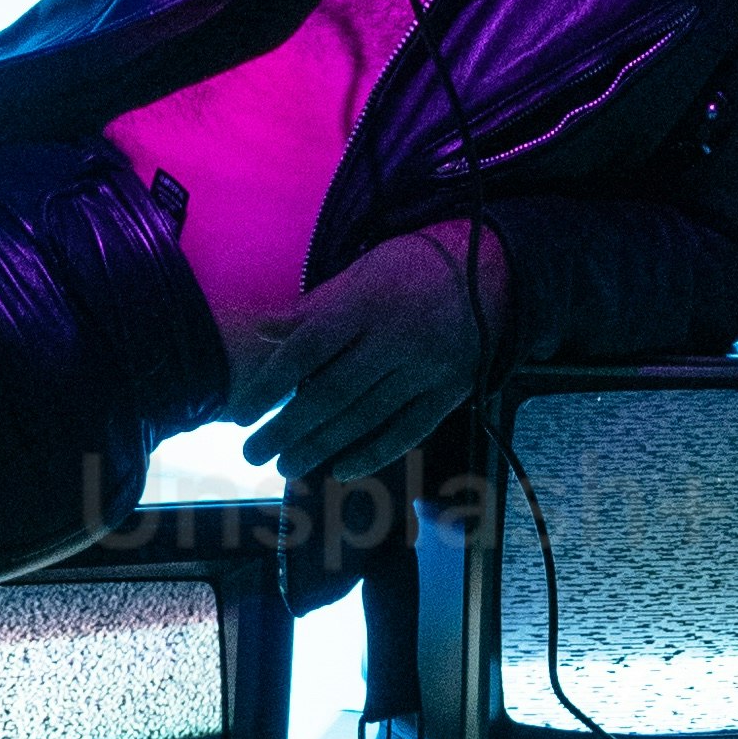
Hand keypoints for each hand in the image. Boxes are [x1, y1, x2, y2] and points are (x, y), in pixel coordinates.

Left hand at [238, 226, 502, 491]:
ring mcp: (426, 369)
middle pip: (331, 392)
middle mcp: (396, 338)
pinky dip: (374, 453)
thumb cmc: (414, 269)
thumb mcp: (362, 272)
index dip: (270, 385)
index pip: (307, 349)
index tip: (241, 414)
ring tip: (287, 465)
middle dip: (288, 428)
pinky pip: (408, 431)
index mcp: (367, 302)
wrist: (496, 271)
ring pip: (366, 417)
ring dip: (321, 447)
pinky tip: (342, 469)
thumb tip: (261, 331)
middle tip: (253, 453)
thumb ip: (313, 307)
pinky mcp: (450, 391)